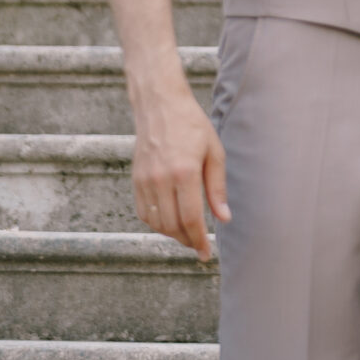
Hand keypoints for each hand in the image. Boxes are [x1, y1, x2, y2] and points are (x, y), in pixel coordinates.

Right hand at [130, 77, 228, 258]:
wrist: (160, 106)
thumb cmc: (192, 126)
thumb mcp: (214, 152)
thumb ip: (217, 188)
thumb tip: (223, 218)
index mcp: (184, 172)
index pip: (190, 218)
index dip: (198, 240)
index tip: (206, 253)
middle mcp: (161, 179)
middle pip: (172, 225)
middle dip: (187, 241)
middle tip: (198, 246)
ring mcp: (145, 180)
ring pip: (156, 222)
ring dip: (171, 234)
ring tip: (187, 234)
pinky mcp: (136, 179)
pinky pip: (143, 211)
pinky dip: (156, 223)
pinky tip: (170, 221)